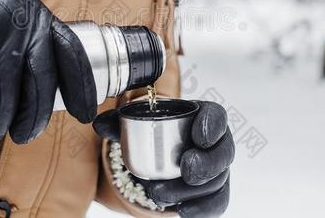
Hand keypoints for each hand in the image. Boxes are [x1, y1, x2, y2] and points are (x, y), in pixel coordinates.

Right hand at [0, 0, 96, 149]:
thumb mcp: (5, 4)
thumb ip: (22, 33)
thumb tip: (27, 78)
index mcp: (37, 15)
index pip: (72, 56)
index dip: (82, 88)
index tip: (84, 114)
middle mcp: (23, 26)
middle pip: (40, 88)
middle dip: (33, 120)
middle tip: (23, 136)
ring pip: (5, 101)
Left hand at [93, 101, 233, 217]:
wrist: (156, 157)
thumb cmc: (152, 133)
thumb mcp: (135, 124)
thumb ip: (118, 122)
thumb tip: (100, 125)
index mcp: (201, 116)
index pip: (217, 116)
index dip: (213, 125)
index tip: (198, 136)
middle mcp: (214, 142)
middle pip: (224, 152)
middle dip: (208, 162)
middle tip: (186, 168)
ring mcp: (217, 169)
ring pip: (217, 181)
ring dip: (190, 190)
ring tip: (159, 193)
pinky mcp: (214, 192)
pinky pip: (217, 203)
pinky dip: (202, 209)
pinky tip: (183, 212)